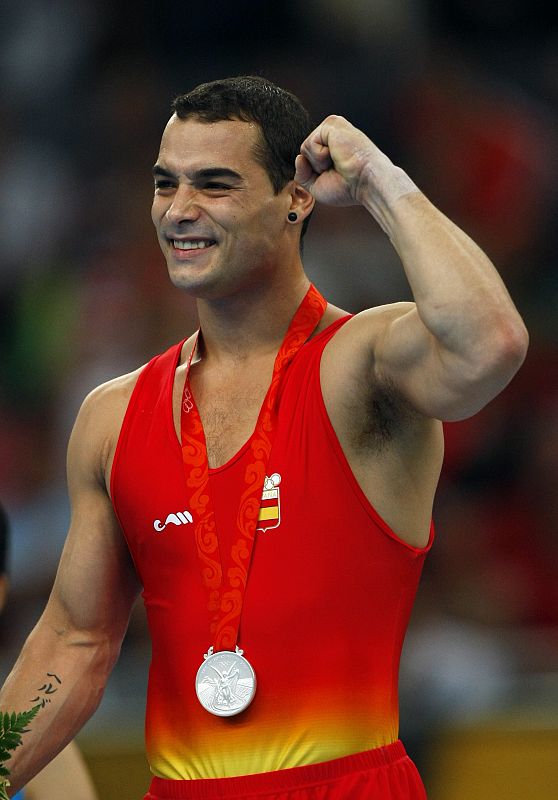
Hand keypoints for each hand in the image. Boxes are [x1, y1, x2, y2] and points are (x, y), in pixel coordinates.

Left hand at [295, 115, 417, 211]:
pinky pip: (309, 144)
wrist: (366, 184)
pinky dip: (320, 156)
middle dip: (316, 168)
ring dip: (319, 163)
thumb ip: (302, 174)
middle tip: (338, 170)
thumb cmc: (348, 188)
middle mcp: (332, 133)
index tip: (337, 176)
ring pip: (305, 148)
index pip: (307, 158)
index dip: (315, 173)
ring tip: (339, 162)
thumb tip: (298, 157)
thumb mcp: (317, 187)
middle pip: (304, 152)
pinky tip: (337, 156)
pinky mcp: (331, 124)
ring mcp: (332, 126)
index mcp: (332, 145)